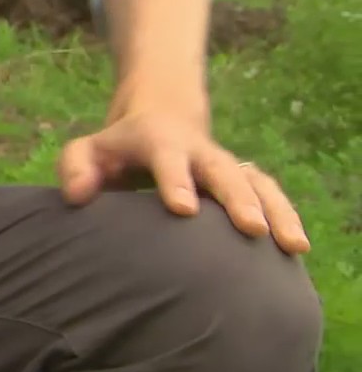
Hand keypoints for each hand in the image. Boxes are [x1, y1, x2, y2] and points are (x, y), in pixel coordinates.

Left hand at [58, 108, 310, 254]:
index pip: (167, 158)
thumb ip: (75, 167)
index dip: (175, 181)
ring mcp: (224, 165)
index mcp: (158, 141)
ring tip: (293, 246)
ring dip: (276, 211)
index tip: (183, 209)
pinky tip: (296, 250)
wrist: (160, 121)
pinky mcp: (242, 181)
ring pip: (256, 182)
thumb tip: (76, 195)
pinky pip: (270, 194)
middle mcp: (198, 152)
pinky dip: (287, 216)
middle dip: (237, 198)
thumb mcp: (86, 150)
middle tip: (251, 228)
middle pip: (222, 170)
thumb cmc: (115, 149)